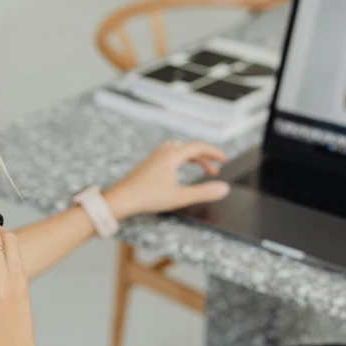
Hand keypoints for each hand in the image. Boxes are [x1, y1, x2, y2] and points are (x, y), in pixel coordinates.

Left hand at [104, 140, 229, 219]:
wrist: (121, 199)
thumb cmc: (147, 198)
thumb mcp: (180, 197)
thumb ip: (204, 192)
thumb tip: (223, 188)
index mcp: (172, 155)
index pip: (199, 146)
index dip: (215, 152)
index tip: (225, 160)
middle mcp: (163, 152)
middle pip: (190, 148)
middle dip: (206, 158)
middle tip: (215, 171)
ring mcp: (154, 157)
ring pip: (180, 150)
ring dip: (193, 157)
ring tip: (202, 169)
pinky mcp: (149, 164)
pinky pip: (171, 155)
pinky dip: (182, 160)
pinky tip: (180, 173)